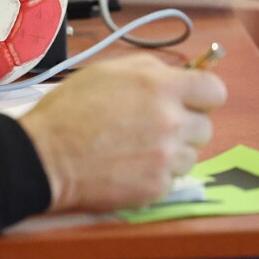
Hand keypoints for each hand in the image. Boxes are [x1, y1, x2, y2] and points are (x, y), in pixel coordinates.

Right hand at [19, 54, 225, 212]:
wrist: (44, 156)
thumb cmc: (69, 110)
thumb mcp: (107, 71)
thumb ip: (150, 70)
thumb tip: (180, 76)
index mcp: (161, 86)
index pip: (214, 91)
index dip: (202, 96)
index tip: (189, 102)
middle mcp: (171, 121)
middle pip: (205, 127)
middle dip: (184, 127)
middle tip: (153, 128)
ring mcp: (165, 158)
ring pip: (190, 156)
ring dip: (170, 153)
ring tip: (136, 150)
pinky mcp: (156, 187)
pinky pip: (171, 180)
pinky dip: (155, 175)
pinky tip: (128, 168)